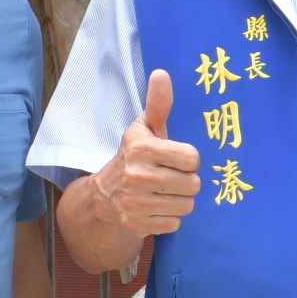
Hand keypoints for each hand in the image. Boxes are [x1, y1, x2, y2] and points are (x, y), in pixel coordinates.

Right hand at [94, 67, 200, 242]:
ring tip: (165, 191)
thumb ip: (158, 104)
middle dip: (187, 181)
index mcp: (141, 149)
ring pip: (186, 206)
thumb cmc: (134, 156)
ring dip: (180, 200)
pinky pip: (174, 223)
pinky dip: (169, 217)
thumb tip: (162, 73)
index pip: (192, 159)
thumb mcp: (144, 128)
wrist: (103, 195)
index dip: (188, 159)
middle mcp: (137, 176)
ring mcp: (135, 203)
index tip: (176, 158)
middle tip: (171, 176)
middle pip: (193, 185)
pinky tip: (156, 206)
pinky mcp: (137, 224)